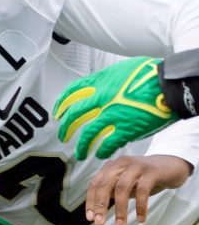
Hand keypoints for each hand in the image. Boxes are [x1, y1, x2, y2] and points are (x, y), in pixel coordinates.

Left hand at [54, 57, 177, 159]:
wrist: (168, 84)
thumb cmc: (147, 74)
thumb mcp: (119, 70)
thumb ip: (105, 80)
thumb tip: (95, 85)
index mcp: (99, 84)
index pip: (71, 94)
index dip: (61, 105)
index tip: (57, 114)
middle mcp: (102, 100)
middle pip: (74, 117)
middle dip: (66, 128)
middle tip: (63, 137)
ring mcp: (113, 116)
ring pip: (88, 134)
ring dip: (82, 146)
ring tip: (80, 154)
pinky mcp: (126, 129)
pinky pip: (108, 144)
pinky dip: (102, 151)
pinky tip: (100, 154)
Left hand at [86, 155, 191, 224]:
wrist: (172, 166)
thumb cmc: (144, 179)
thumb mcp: (125, 184)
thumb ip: (111, 192)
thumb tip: (96, 211)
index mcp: (111, 166)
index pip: (95, 183)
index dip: (91, 201)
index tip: (90, 218)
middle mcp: (121, 163)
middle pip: (105, 184)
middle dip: (100, 205)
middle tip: (99, 224)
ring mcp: (136, 166)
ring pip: (122, 188)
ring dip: (120, 210)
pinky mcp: (151, 171)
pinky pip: (142, 191)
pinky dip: (140, 207)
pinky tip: (140, 220)